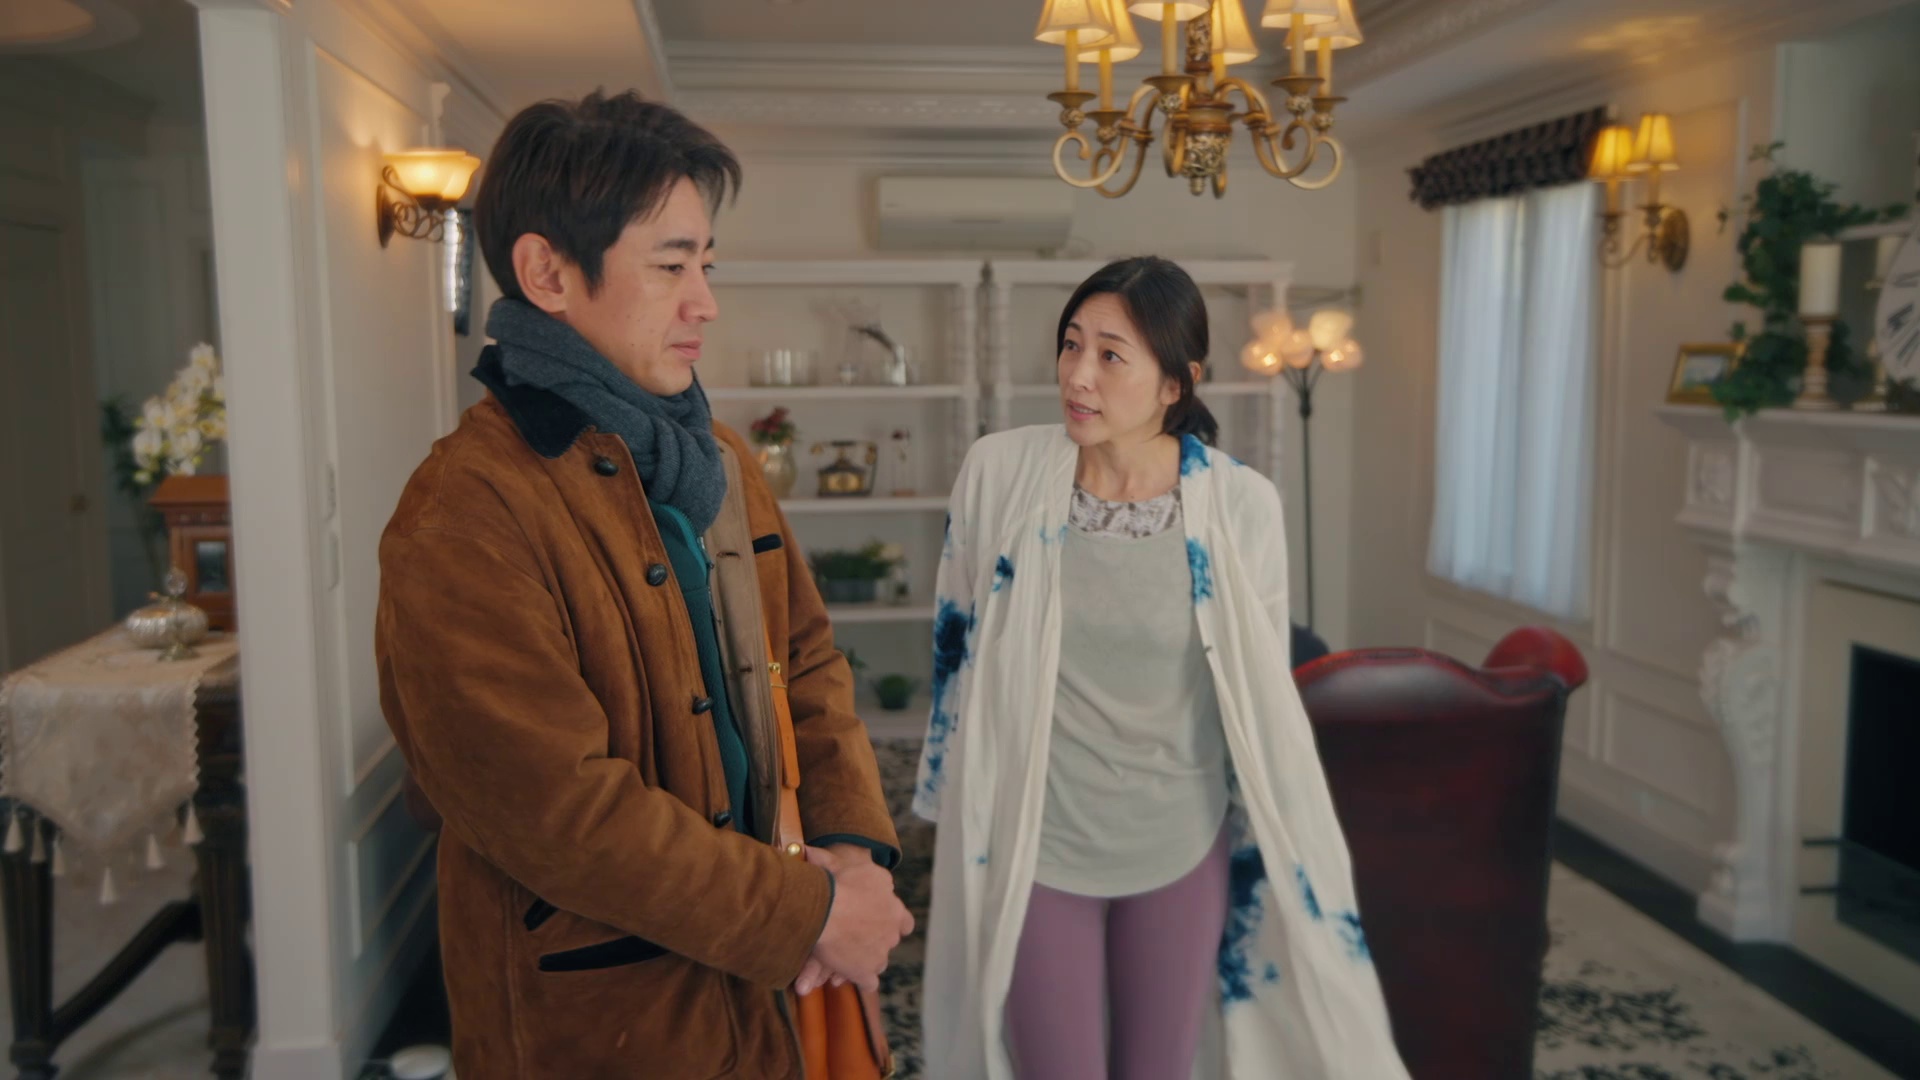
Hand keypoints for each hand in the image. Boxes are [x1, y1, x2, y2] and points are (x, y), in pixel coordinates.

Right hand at [798, 845, 913, 993]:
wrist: (827, 908)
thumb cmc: (835, 881)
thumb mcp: (843, 864)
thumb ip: (835, 863)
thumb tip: (811, 853)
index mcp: (894, 908)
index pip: (904, 922)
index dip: (893, 923)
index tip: (879, 922)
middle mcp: (892, 931)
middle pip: (888, 942)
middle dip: (874, 941)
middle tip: (855, 938)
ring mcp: (880, 954)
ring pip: (878, 962)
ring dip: (866, 960)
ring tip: (846, 957)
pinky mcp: (865, 972)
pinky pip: (868, 982)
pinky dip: (859, 980)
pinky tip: (844, 976)